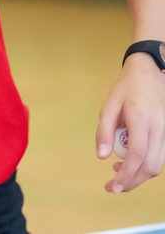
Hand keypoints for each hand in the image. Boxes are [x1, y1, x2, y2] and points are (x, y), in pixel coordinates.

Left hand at [96, 53, 164, 191]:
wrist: (148, 73)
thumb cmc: (126, 88)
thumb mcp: (109, 105)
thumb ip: (104, 130)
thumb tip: (101, 156)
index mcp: (141, 119)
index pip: (137, 155)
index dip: (126, 174)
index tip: (112, 186)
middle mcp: (158, 128)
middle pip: (150, 166)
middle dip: (132, 181)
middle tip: (113, 187)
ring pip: (157, 164)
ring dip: (138, 175)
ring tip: (117, 171)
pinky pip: (159, 156)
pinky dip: (145, 164)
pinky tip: (128, 161)